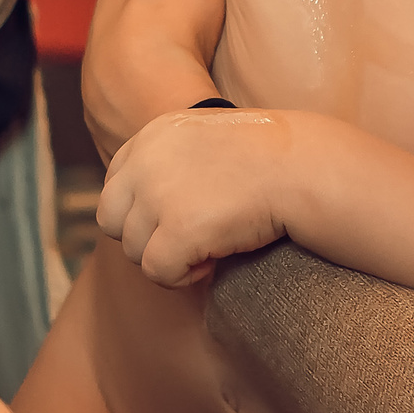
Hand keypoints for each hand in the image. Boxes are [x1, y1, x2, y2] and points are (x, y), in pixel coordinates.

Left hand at [99, 105, 308, 286]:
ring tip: (207, 246)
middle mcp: (146, 161)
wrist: (301, 168)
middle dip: (144, 237)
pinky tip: (213, 260)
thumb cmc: (264, 160)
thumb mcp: (202, 141)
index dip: (142, 212)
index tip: (177, 218)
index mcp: (150, 135)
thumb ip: (166, 163)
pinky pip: (158, 272)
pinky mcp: (178, 230)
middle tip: (187, 239)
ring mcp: (159, 195)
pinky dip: (183, 276)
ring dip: (169, 257)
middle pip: (111, 220)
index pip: (114, 187)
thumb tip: (139, 208)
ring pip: (134, 251)